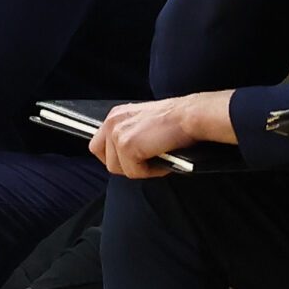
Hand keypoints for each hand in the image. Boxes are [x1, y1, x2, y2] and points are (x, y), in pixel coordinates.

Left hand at [91, 93, 223, 178]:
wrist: (190, 116)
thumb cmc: (176, 120)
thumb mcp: (143, 123)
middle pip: (106, 160)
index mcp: (115, 116)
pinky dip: (150, 172)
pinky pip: (133, 172)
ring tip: (157, 160)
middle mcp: (112, 122)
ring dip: (139, 169)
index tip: (132, 161)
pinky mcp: (127, 146)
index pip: (98, 146)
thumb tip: (126, 156)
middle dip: (126, 166)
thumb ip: (130, 134)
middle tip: (147, 163)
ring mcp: (117, 134)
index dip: (115, 158)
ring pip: (118, 168)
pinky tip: (162, 161)